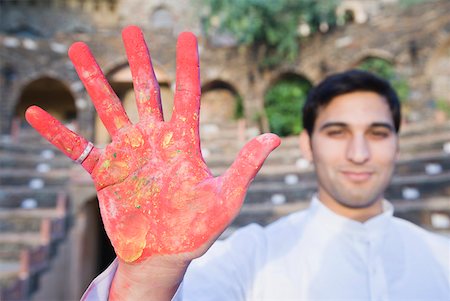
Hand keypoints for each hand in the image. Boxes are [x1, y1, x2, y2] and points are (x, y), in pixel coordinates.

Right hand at [26, 26, 279, 263]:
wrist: (165, 254)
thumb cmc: (197, 229)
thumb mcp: (226, 198)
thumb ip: (245, 167)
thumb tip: (275, 137)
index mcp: (184, 144)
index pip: (188, 96)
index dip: (187, 66)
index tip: (187, 36)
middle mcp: (154, 142)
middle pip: (146, 92)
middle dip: (139, 61)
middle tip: (131, 30)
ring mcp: (128, 155)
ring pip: (109, 109)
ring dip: (93, 81)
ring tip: (77, 50)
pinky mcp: (105, 174)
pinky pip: (76, 149)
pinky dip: (57, 133)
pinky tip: (34, 113)